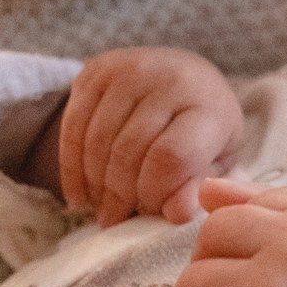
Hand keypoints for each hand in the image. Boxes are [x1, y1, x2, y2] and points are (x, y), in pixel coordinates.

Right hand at [58, 46, 241, 225]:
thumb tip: (176, 215)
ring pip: (97, 140)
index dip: (152, 193)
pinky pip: (74, 126)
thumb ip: (196, 187)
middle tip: (115, 218)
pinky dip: (71, 167)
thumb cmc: (204, 128)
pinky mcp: (98, 70)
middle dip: (118, 194)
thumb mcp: (215, 160)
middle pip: (128, 150)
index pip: (169, 157)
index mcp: (207, 106)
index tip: (149, 209)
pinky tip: (78, 194)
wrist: (187, 77)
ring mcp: (129, 69)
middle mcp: (169, 79)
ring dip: (94, 183)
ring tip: (100, 208)